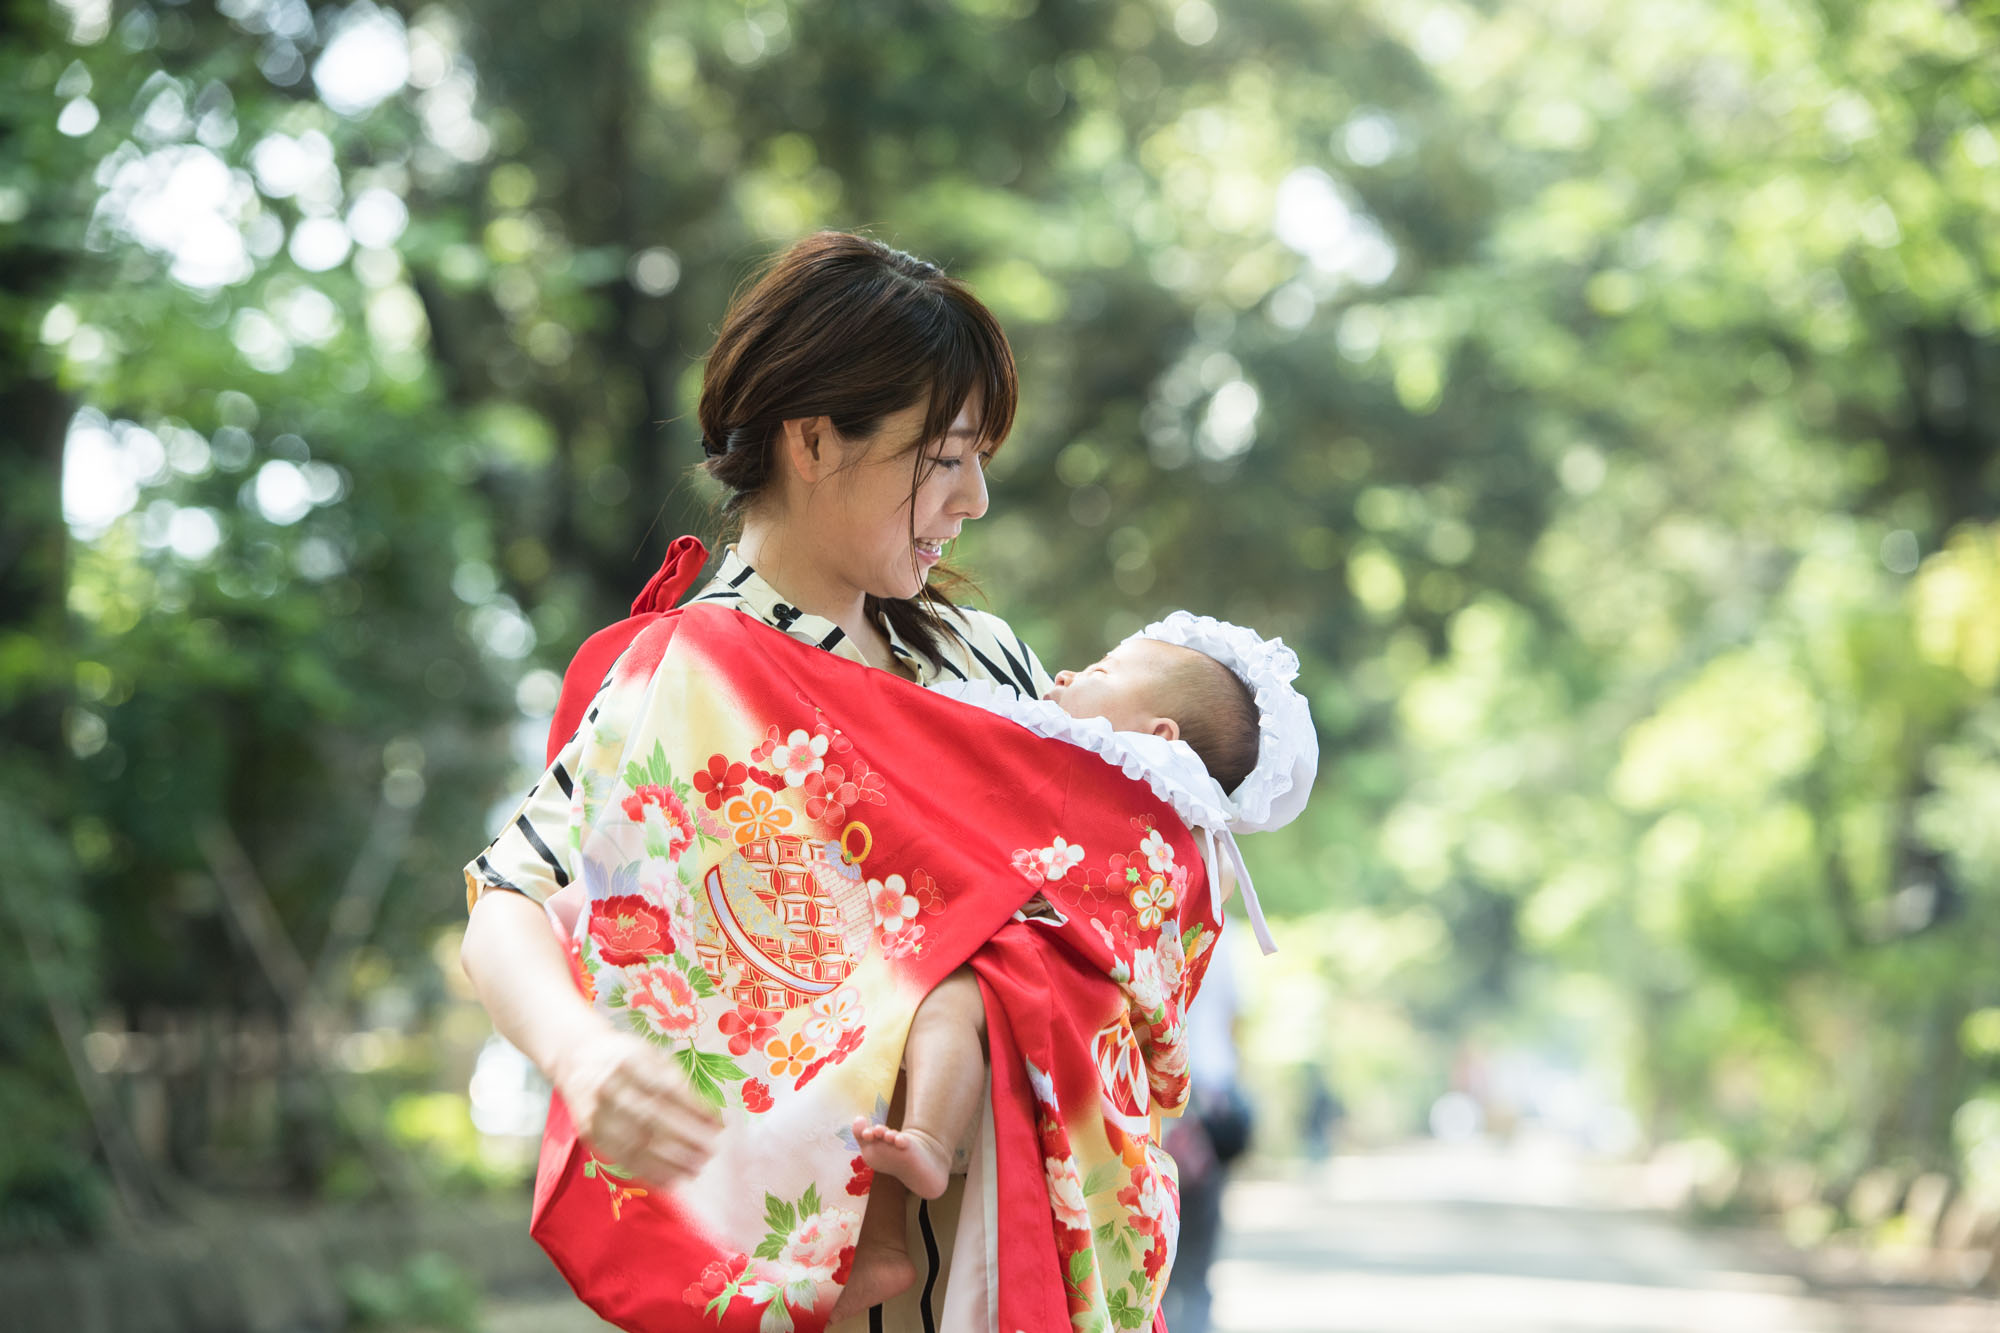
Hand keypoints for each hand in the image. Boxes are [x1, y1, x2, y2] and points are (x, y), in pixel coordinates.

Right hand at [555, 1025, 721, 1187]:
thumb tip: (711, 1117)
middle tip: (709, 1153)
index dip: (694, 1110)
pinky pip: (621, 1158)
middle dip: (685, 1139)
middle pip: (651, 1118)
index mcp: (629, 1059)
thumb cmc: (625, 1057)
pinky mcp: (590, 1134)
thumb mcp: (652, 1055)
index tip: (718, 1126)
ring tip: (695, 1170)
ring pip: (636, 1143)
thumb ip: (678, 1082)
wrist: (576, 1058)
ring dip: (669, 1161)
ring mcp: (596, 1112)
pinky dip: (648, 1172)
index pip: (666, 1089)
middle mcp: (609, 1086)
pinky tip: (670, 1180)